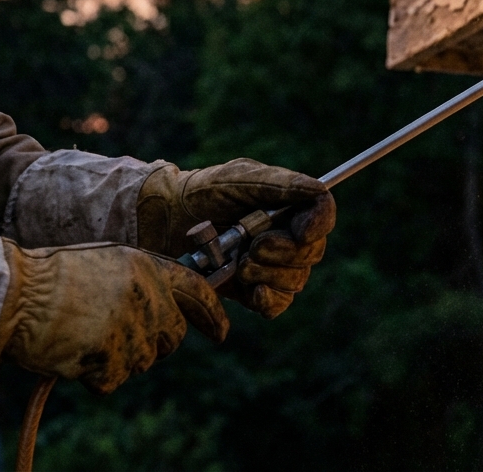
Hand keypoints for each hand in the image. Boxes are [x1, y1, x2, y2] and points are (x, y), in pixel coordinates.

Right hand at [0, 240, 228, 394]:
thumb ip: (141, 282)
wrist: (13, 295)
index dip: (214, 314)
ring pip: (143, 362)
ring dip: (119, 359)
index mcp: (148, 267)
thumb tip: (165, 309)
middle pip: (174, 337)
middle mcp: (147, 297)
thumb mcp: (107, 262)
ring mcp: (130, 329)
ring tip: (85, 336)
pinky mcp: (108, 358)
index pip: (198, 291)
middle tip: (122, 340)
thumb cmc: (52, 277)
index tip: (222, 332)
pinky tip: (73, 352)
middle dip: (155, 344)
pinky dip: (94, 376)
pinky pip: (112, 381)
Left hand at [136, 158, 335, 317]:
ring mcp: (271, 265)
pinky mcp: (253, 291)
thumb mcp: (237, 179)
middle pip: (312, 251)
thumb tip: (320, 189)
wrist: (161, 223)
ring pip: (296, 279)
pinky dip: (269, 300)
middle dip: (285, 252)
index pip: (322, 213)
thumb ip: (279, 184)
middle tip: (254, 247)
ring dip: (270, 273)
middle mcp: (285, 235)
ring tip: (239, 264)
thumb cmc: (200, 193)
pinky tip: (254, 292)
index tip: (302, 231)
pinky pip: (278, 304)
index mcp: (286, 205)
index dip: (319, 223)